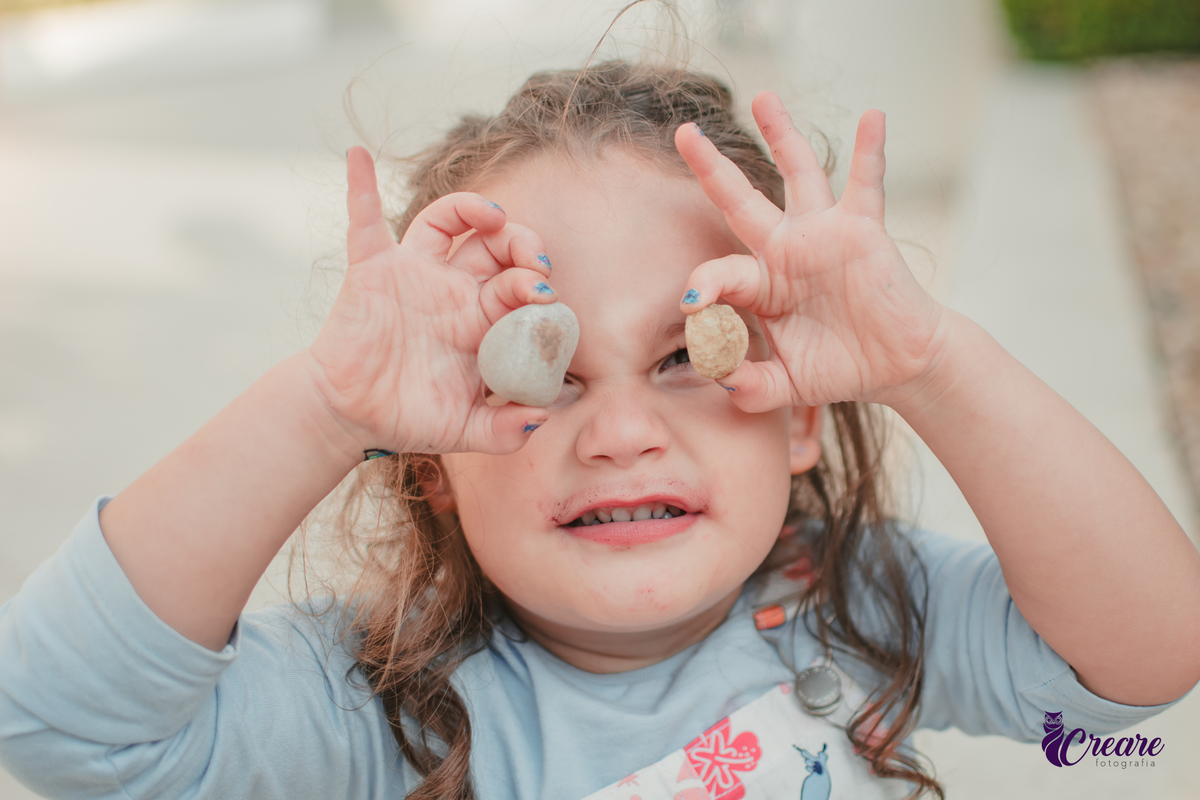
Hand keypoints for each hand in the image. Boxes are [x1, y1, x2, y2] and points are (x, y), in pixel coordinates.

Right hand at [306, 147, 555, 453]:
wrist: (348, 418)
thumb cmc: (407, 418)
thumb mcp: (463, 431)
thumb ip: (505, 432)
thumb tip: (544, 419)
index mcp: (480, 322)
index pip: (520, 289)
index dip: (539, 290)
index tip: (547, 303)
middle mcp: (453, 290)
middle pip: (497, 247)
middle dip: (524, 247)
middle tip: (536, 265)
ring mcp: (414, 274)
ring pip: (449, 221)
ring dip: (474, 208)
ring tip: (496, 216)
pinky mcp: (373, 269)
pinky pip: (364, 219)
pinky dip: (360, 185)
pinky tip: (360, 155)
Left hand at [674, 93, 947, 410]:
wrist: (897, 366)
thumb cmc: (839, 367)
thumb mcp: (788, 384)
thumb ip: (753, 387)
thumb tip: (723, 381)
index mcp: (760, 283)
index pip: (719, 272)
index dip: (704, 286)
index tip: (694, 305)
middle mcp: (785, 249)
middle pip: (740, 199)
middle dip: (711, 167)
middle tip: (684, 132)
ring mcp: (823, 234)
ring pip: (799, 173)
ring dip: (782, 134)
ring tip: (763, 97)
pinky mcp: (863, 229)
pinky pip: (868, 183)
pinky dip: (871, 150)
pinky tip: (873, 116)